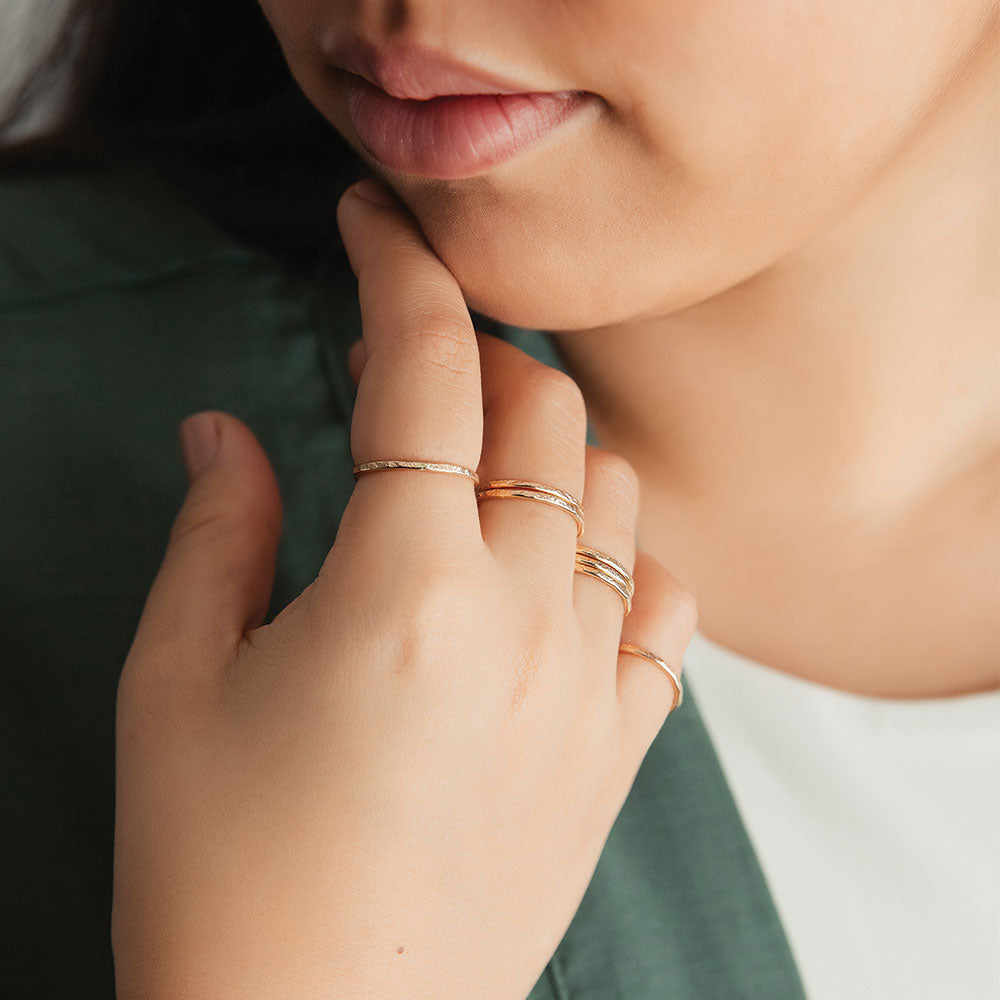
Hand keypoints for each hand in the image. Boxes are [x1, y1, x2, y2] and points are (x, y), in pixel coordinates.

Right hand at [111, 179, 697, 999]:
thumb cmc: (221, 871)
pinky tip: (564, 575)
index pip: (425, 369)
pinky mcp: (617, 750)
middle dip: (476, 354)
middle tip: (409, 368)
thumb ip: (218, 530)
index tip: (378, 223)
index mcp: (405, 588)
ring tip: (479, 471)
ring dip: (551, 448)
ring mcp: (588, 686)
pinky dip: (624, 560)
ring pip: (616, 493)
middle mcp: (524, 620)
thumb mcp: (178, 683)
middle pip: (541, 408)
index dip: (401, 271)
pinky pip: (665, 607)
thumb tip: (228, 428)